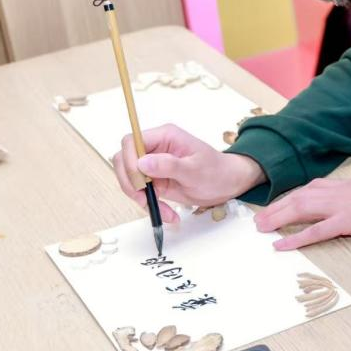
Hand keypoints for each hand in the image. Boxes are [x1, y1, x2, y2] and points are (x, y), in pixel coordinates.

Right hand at [113, 124, 264, 223]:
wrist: (227, 184)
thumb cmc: (216, 171)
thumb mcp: (195, 169)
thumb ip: (168, 165)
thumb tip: (142, 162)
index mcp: (164, 136)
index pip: (132, 141)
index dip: (129, 160)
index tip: (140, 182)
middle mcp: (155, 148)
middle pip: (124, 160)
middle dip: (131, 183)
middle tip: (145, 200)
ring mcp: (153, 165)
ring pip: (129, 178)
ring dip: (139, 197)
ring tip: (162, 212)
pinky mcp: (155, 180)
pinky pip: (140, 192)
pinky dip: (149, 205)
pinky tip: (167, 214)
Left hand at [254, 175, 350, 249]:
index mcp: (341, 184)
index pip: (308, 189)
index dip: (290, 198)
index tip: (277, 205)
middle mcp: (334, 192)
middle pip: (298, 198)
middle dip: (276, 208)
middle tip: (259, 219)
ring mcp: (338, 206)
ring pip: (300, 210)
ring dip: (278, 219)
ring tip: (262, 228)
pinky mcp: (344, 221)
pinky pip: (315, 231)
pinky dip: (295, 238)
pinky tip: (280, 245)